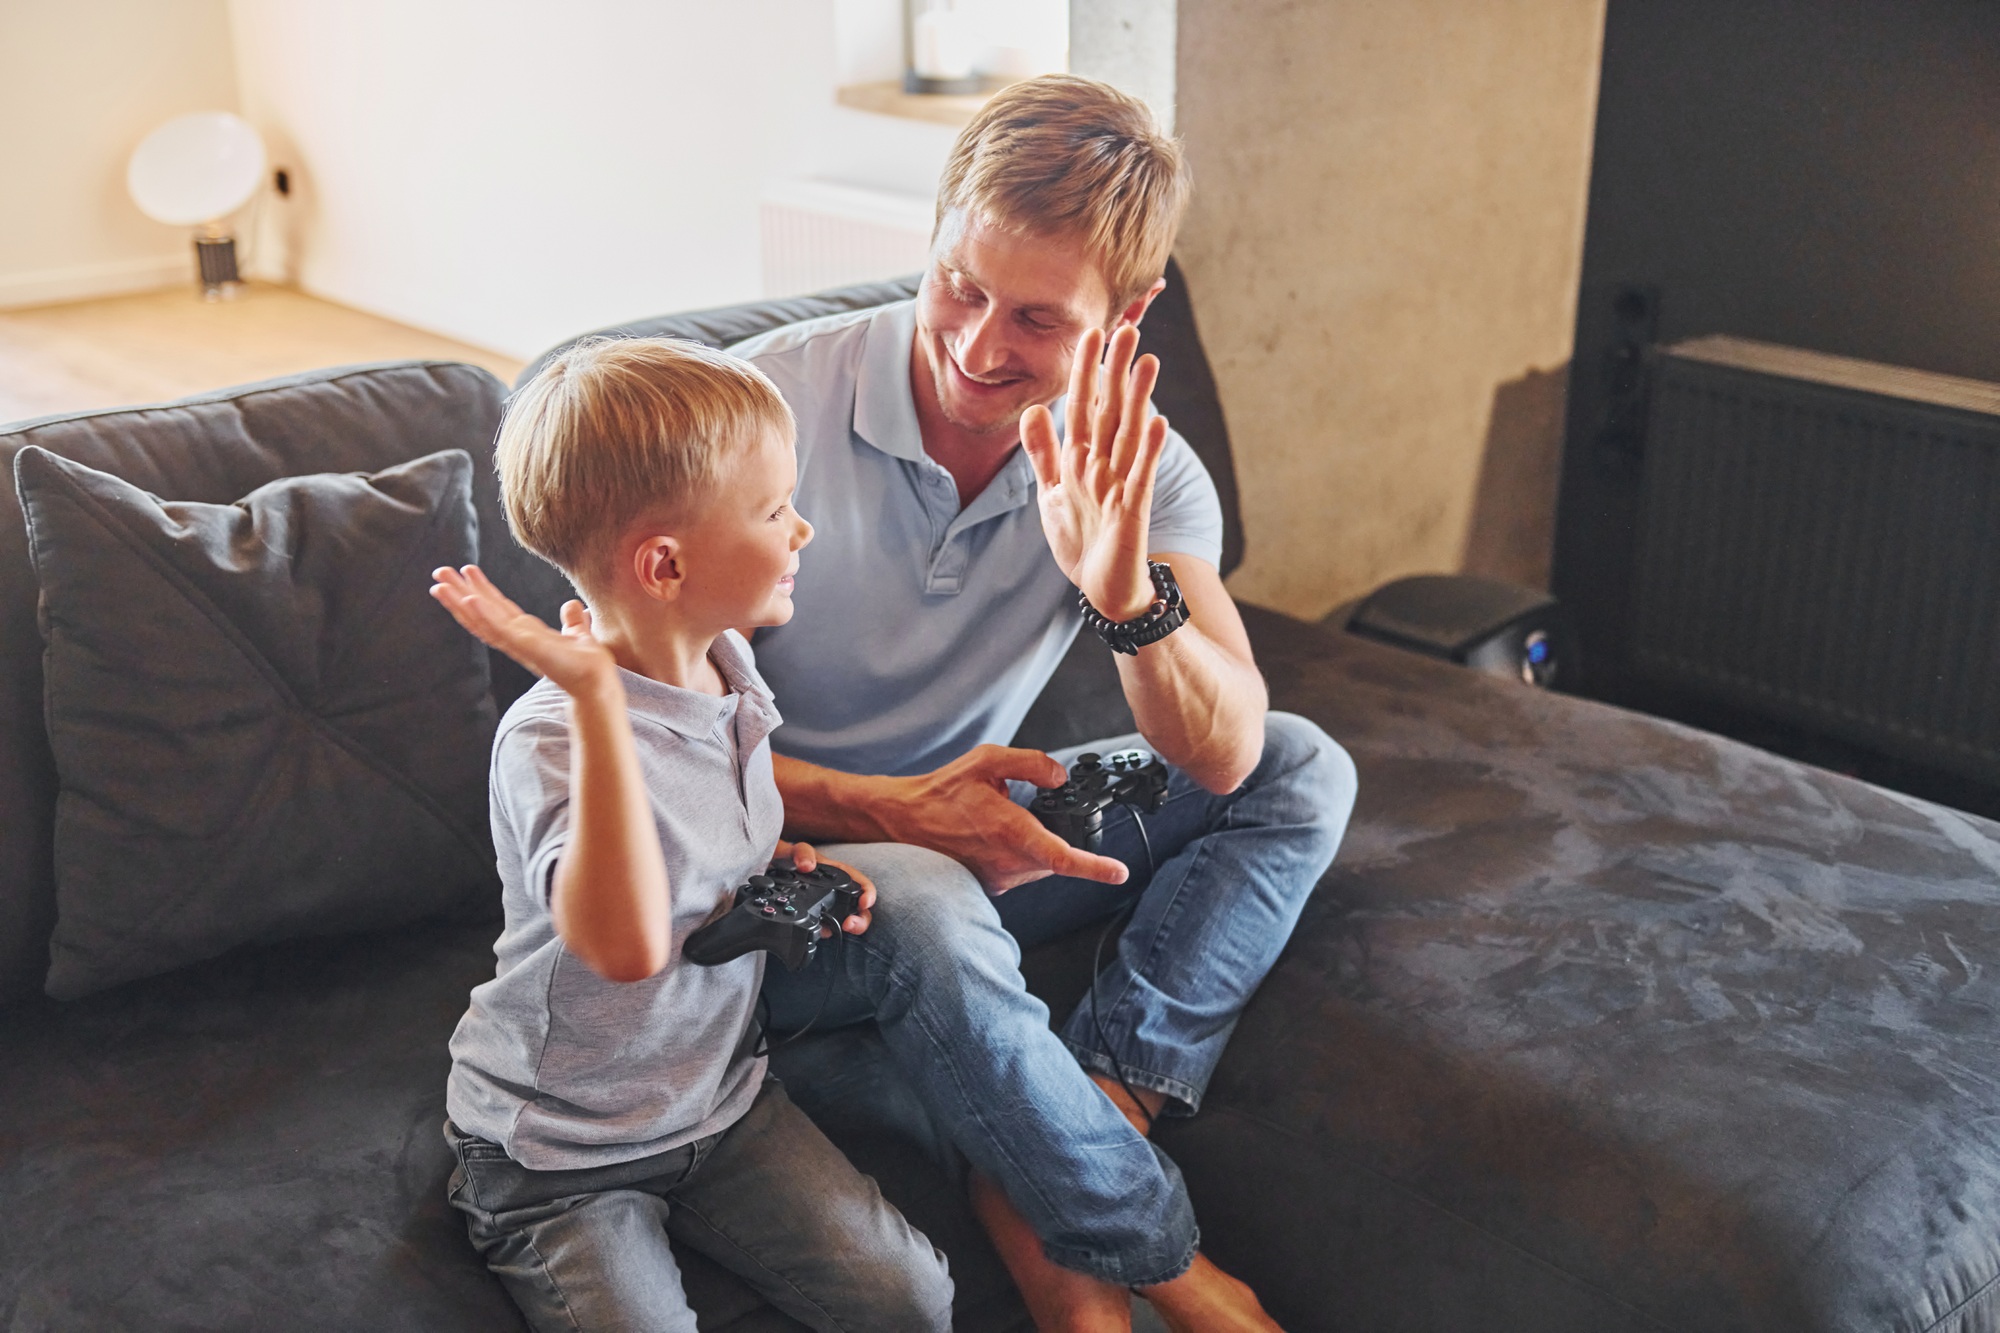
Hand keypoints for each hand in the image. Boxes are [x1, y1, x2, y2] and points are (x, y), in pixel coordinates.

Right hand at [431, 565, 616, 697]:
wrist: (597, 683)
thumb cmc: (586, 664)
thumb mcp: (579, 635)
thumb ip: (573, 621)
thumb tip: (573, 605)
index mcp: (525, 633)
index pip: (497, 608)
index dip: (481, 590)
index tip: (466, 570)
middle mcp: (516, 639)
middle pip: (482, 612)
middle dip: (459, 593)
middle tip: (439, 573)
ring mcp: (518, 644)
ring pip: (482, 621)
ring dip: (460, 603)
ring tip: (440, 585)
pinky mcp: (526, 649)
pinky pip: (500, 631)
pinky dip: (484, 616)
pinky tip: (469, 601)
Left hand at [776, 840, 877, 935]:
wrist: (774, 870)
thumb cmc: (791, 859)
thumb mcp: (797, 850)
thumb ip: (802, 852)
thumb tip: (807, 866)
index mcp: (840, 875)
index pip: (862, 884)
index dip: (868, 893)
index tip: (865, 902)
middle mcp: (839, 893)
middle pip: (860, 910)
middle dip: (861, 920)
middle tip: (850, 924)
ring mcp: (829, 908)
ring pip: (848, 922)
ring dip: (846, 929)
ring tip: (831, 930)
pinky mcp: (818, 920)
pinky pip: (828, 929)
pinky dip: (826, 932)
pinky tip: (817, 932)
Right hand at [880, 744, 1128, 893]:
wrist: (904, 821)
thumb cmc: (942, 792)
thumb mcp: (986, 761)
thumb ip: (1029, 763)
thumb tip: (1057, 775)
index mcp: (1010, 831)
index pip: (1061, 857)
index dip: (1095, 867)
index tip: (1119, 873)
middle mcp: (1006, 861)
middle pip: (1056, 858)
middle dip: (1055, 837)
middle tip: (1026, 812)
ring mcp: (997, 877)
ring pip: (1039, 866)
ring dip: (1036, 846)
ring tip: (1000, 822)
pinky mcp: (990, 885)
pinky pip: (1020, 871)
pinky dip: (1019, 854)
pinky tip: (992, 836)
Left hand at [1020, 324, 1170, 622]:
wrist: (1103, 589)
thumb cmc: (1084, 541)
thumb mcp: (1053, 493)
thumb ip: (1043, 453)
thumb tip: (1033, 409)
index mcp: (1083, 459)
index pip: (1084, 406)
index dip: (1086, 372)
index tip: (1091, 333)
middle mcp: (1106, 465)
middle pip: (1112, 410)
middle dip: (1117, 371)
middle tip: (1127, 329)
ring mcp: (1122, 486)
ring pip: (1130, 434)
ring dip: (1138, 399)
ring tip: (1148, 361)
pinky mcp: (1133, 511)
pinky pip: (1141, 476)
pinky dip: (1149, 450)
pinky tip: (1158, 421)